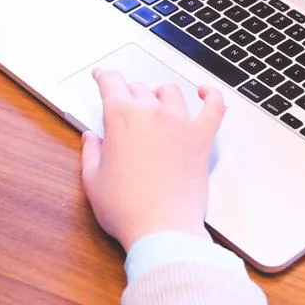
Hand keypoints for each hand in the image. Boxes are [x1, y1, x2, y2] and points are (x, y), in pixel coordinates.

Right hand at [80, 68, 226, 251]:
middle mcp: (152, 113)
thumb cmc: (127, 209)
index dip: (104, 76)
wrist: (163, 229)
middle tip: (123, 102)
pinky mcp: (201, 139)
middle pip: (138, 88)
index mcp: (121, 118)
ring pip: (170, 92)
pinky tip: (205, 92)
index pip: (111, 83)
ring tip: (155, 100)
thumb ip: (91, 153)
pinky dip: (211, 96)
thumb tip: (92, 139)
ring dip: (159, 93)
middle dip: (128, 92)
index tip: (102, 75)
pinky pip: (214, 108)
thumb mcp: (93, 180)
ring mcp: (180, 124)